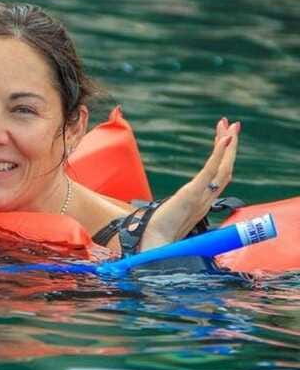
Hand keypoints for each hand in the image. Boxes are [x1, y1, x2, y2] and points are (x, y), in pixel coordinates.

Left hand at [141, 118, 239, 250]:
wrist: (149, 245)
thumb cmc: (155, 239)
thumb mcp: (164, 225)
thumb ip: (161, 218)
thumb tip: (139, 215)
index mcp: (200, 205)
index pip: (217, 178)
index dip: (222, 159)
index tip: (224, 140)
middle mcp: (204, 200)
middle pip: (224, 169)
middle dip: (229, 147)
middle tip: (232, 125)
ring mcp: (200, 198)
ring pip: (223, 168)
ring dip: (227, 145)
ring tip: (231, 124)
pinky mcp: (192, 195)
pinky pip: (211, 172)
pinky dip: (219, 154)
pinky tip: (225, 138)